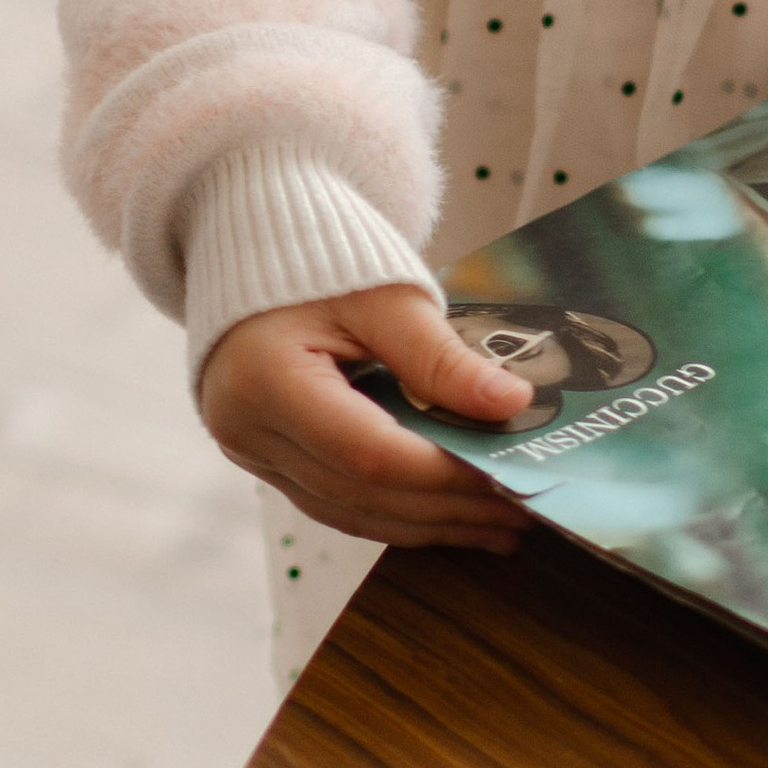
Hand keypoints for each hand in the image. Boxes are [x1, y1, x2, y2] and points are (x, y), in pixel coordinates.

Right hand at [200, 286, 536, 551]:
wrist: (259, 242)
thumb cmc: (321, 258)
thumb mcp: (387, 296)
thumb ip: (442, 357)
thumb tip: (511, 404)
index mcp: (266, 379)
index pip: (368, 453)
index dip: (443, 475)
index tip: (508, 480)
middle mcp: (246, 427)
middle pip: (360, 493)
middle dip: (446, 510)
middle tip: (521, 512)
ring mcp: (249, 449)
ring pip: (348, 512)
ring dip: (427, 524)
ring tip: (496, 525)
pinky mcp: (264, 457)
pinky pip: (334, 503)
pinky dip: (395, 512)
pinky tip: (445, 514)